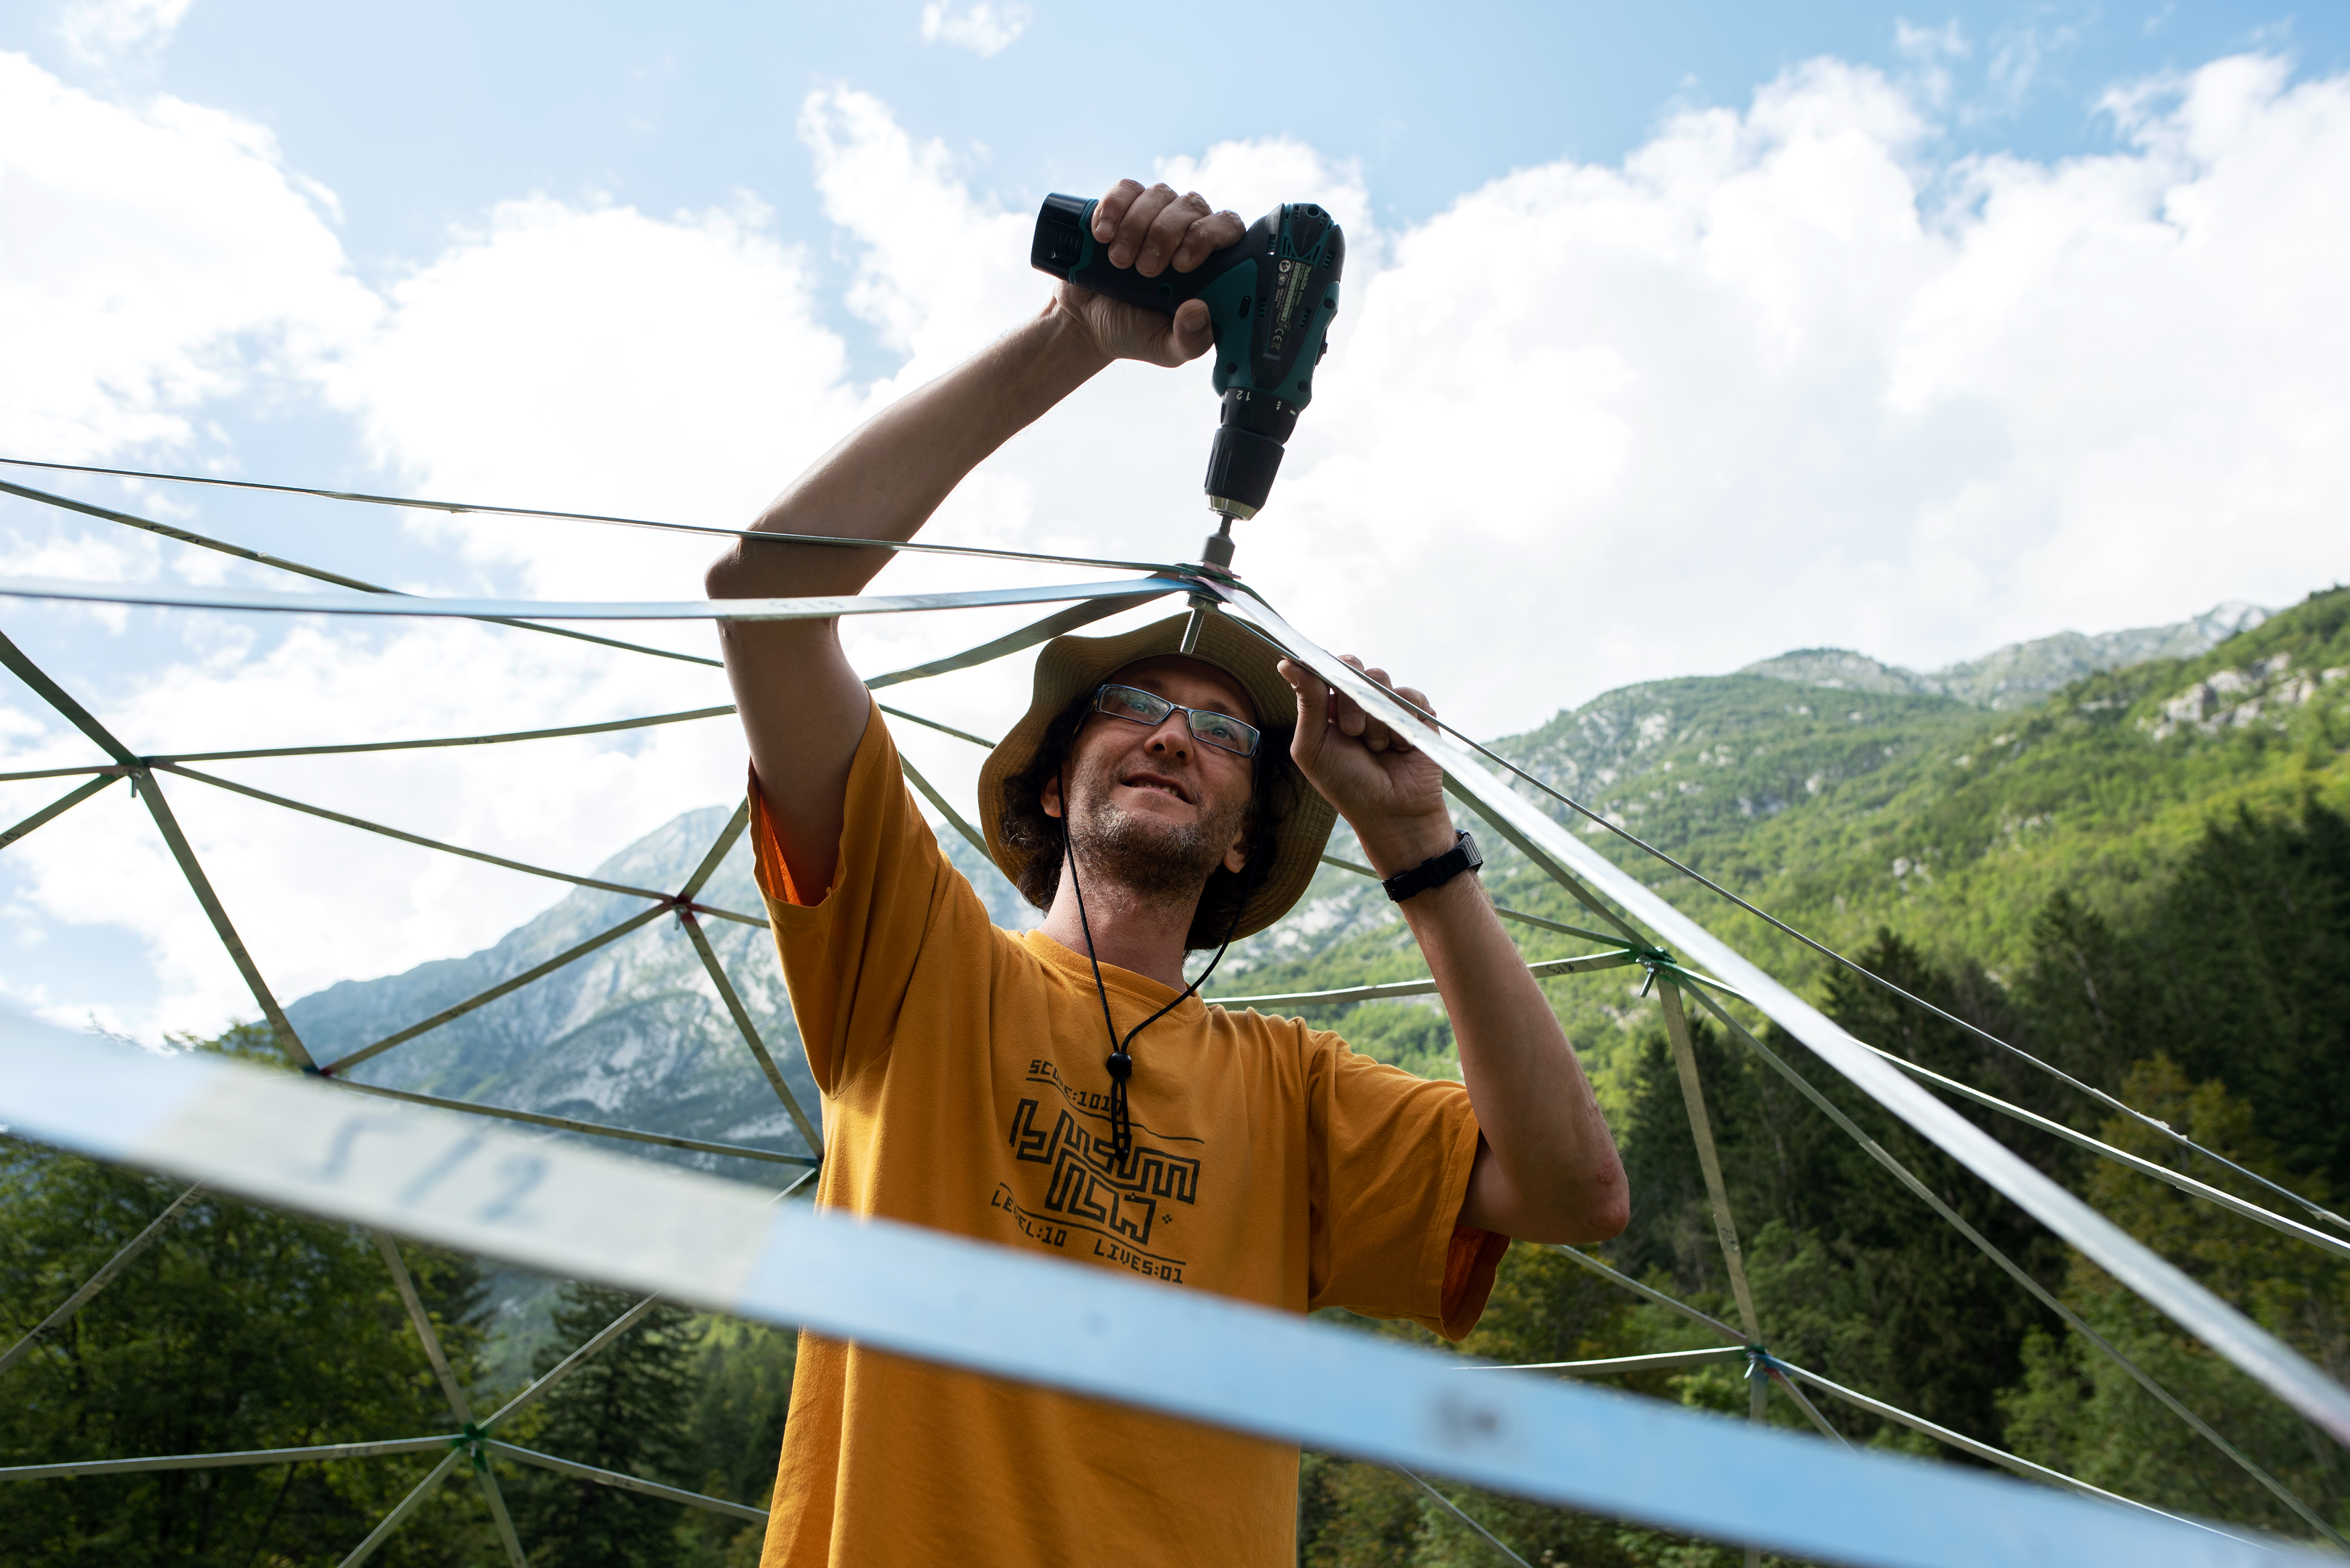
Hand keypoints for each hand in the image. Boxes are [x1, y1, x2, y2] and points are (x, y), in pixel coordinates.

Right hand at [1050, 180, 1244, 367]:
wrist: (1086, 322)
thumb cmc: (1135, 331)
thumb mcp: (1166, 348)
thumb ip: (1191, 340)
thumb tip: (1199, 310)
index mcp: (1208, 262)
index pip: (1228, 228)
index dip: (1210, 236)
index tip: (1183, 264)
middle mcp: (1186, 230)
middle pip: (1192, 206)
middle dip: (1165, 236)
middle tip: (1146, 270)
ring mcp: (1154, 214)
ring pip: (1159, 195)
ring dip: (1137, 227)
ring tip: (1120, 262)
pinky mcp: (1121, 206)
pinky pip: (1125, 189)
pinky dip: (1113, 209)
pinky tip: (1103, 236)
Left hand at [1278, 656, 1456, 874]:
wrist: (1391, 814)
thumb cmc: (1346, 785)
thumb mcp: (1313, 746)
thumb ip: (1306, 702)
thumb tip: (1287, 662)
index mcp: (1327, 706)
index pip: (1325, 667)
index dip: (1325, 669)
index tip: (1326, 682)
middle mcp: (1356, 700)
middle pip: (1352, 666)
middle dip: (1350, 699)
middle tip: (1352, 732)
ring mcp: (1387, 704)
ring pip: (1380, 679)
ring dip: (1376, 718)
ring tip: (1377, 748)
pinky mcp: (1416, 712)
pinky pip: (1410, 694)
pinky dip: (1403, 720)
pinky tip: (1400, 746)